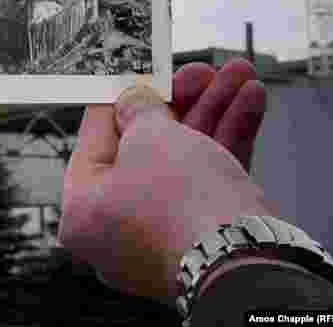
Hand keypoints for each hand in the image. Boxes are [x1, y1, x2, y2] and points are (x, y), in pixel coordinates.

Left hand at [58, 60, 274, 303]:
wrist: (247, 262)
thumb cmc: (182, 202)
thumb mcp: (149, 136)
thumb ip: (139, 110)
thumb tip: (133, 98)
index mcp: (82, 209)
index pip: (98, 137)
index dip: (124, 96)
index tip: (143, 70)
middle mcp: (115, 230)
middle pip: (147, 146)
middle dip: (186, 101)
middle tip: (205, 71)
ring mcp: (161, 239)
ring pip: (186, 160)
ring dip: (216, 112)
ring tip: (242, 76)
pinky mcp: (204, 243)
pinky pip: (209, 183)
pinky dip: (229, 142)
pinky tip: (250, 102)